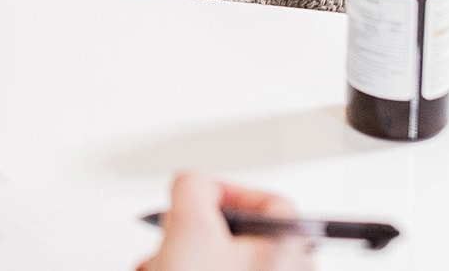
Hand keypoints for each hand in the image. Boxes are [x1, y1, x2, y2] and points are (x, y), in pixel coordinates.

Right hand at [137, 173, 313, 270]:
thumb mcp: (188, 228)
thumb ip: (193, 187)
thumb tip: (197, 186)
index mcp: (289, 251)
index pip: (270, 203)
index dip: (227, 195)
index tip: (198, 202)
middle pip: (240, 240)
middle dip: (194, 238)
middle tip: (173, 244)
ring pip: (222, 268)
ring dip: (183, 263)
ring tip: (160, 270)